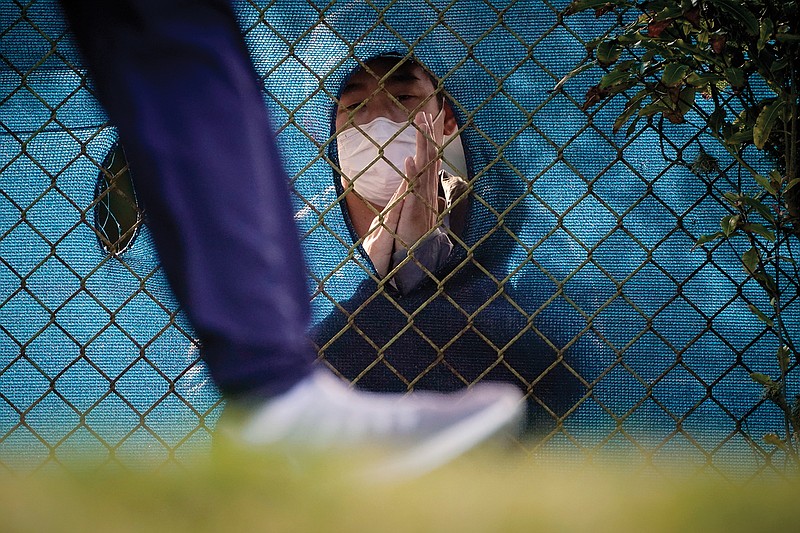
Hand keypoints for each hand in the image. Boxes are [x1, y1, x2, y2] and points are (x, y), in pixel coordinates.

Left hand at [395, 111, 442, 245]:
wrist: (414, 258)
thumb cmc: (411, 235)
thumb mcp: (414, 209)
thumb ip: (419, 194)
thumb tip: (423, 182)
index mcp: (425, 189)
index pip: (429, 160)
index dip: (430, 141)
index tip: (429, 121)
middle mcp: (426, 192)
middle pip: (429, 159)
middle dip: (427, 136)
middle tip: (425, 114)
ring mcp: (422, 200)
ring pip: (424, 168)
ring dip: (422, 146)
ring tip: (420, 126)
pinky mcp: (414, 211)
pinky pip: (413, 190)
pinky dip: (412, 174)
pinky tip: (410, 159)